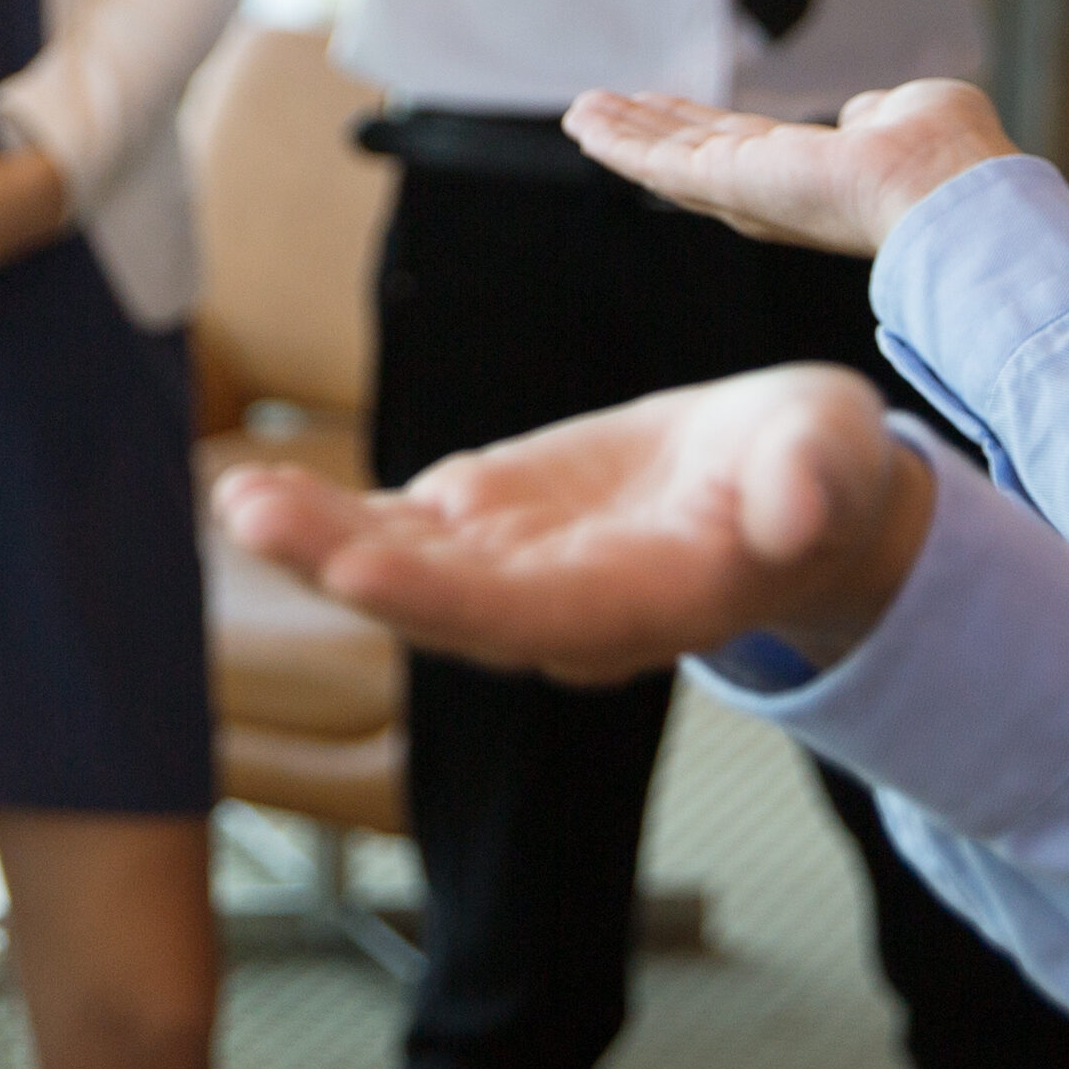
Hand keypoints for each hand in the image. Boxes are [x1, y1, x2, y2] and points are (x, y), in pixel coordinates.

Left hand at [219, 363, 932, 684]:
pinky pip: (394, 527)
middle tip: (262, 520)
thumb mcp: (831, 454)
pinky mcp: (484, 527)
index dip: (452, 596)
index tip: (366, 566)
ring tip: (237, 502)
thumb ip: (814, 482)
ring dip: (316, 540)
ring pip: (405, 568)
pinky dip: (326, 514)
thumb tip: (801, 509)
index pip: (541, 614)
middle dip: (353, 566)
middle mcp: (566, 608)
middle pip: (448, 605)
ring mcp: (515, 572)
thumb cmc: (814, 468)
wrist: (780, 481)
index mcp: (652, 599)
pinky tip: (253, 492)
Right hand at [561, 75, 1011, 259]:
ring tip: (579, 112)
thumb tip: (863, 114)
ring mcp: (746, 191)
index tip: (664, 106)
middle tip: (601, 110)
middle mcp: (773, 192)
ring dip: (622, 135)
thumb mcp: (913, 113)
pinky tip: (585, 123)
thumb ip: (879, 114)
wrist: (949, 195)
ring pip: (667, 162)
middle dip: (647, 133)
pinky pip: (657, 164)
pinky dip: (618, 143)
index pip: (743, 148)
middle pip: (693, 156)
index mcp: (815, 175)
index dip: (699, 127)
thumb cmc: (951, 161)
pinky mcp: (726, 185)